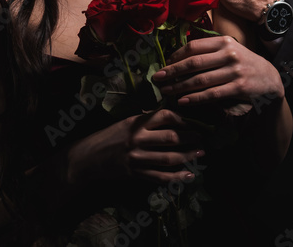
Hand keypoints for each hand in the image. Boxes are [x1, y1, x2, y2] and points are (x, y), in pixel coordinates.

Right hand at [68, 109, 204, 184]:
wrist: (89, 158)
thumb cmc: (109, 137)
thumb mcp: (126, 123)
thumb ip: (146, 120)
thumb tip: (171, 115)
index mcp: (136, 122)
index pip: (164, 116)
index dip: (183, 118)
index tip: (194, 122)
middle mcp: (137, 138)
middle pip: (171, 137)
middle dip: (191, 138)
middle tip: (203, 139)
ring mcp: (136, 158)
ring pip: (169, 158)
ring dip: (188, 156)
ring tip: (200, 154)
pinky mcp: (135, 174)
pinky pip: (161, 177)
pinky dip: (177, 177)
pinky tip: (189, 175)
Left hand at [151, 35, 283, 107]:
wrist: (270, 78)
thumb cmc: (242, 63)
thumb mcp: (229, 50)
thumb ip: (209, 50)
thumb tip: (178, 56)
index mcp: (223, 42)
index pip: (193, 47)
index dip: (175, 57)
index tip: (164, 65)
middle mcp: (229, 54)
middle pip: (193, 63)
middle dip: (172, 72)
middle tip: (157, 79)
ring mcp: (235, 71)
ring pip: (200, 80)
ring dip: (179, 87)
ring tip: (165, 91)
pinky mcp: (239, 87)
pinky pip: (212, 94)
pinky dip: (195, 98)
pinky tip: (182, 101)